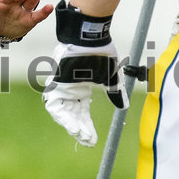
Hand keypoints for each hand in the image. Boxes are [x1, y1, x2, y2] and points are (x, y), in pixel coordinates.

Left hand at [42, 0, 126, 146]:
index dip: (87, 126)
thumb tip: (123, 107)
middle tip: (89, 141)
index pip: (81, 112)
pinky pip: (55, 106)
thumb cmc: (100, 54)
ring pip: (62, 112)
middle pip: (72, 115)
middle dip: (80, 129)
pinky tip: (73, 127)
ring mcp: (61, 86)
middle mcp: (69, 88)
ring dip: (71, 125)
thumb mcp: (110, 77)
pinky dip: (64, 117)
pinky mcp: (56, 83)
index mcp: (80, 87)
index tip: (93, 138)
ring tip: (81, 136)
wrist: (90, 37)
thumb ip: (115, 93)